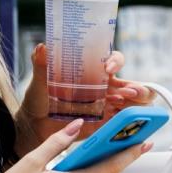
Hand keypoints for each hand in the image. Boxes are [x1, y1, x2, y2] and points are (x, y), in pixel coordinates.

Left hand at [20, 43, 155, 141]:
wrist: (33, 125)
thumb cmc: (38, 99)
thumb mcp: (39, 80)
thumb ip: (41, 63)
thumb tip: (41, 46)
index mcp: (91, 73)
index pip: (113, 60)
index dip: (115, 61)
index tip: (108, 68)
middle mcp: (102, 89)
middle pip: (130, 85)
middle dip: (138, 88)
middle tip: (133, 92)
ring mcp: (104, 108)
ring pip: (131, 105)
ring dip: (136, 106)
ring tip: (134, 108)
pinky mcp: (102, 125)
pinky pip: (121, 125)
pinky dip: (128, 124)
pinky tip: (126, 124)